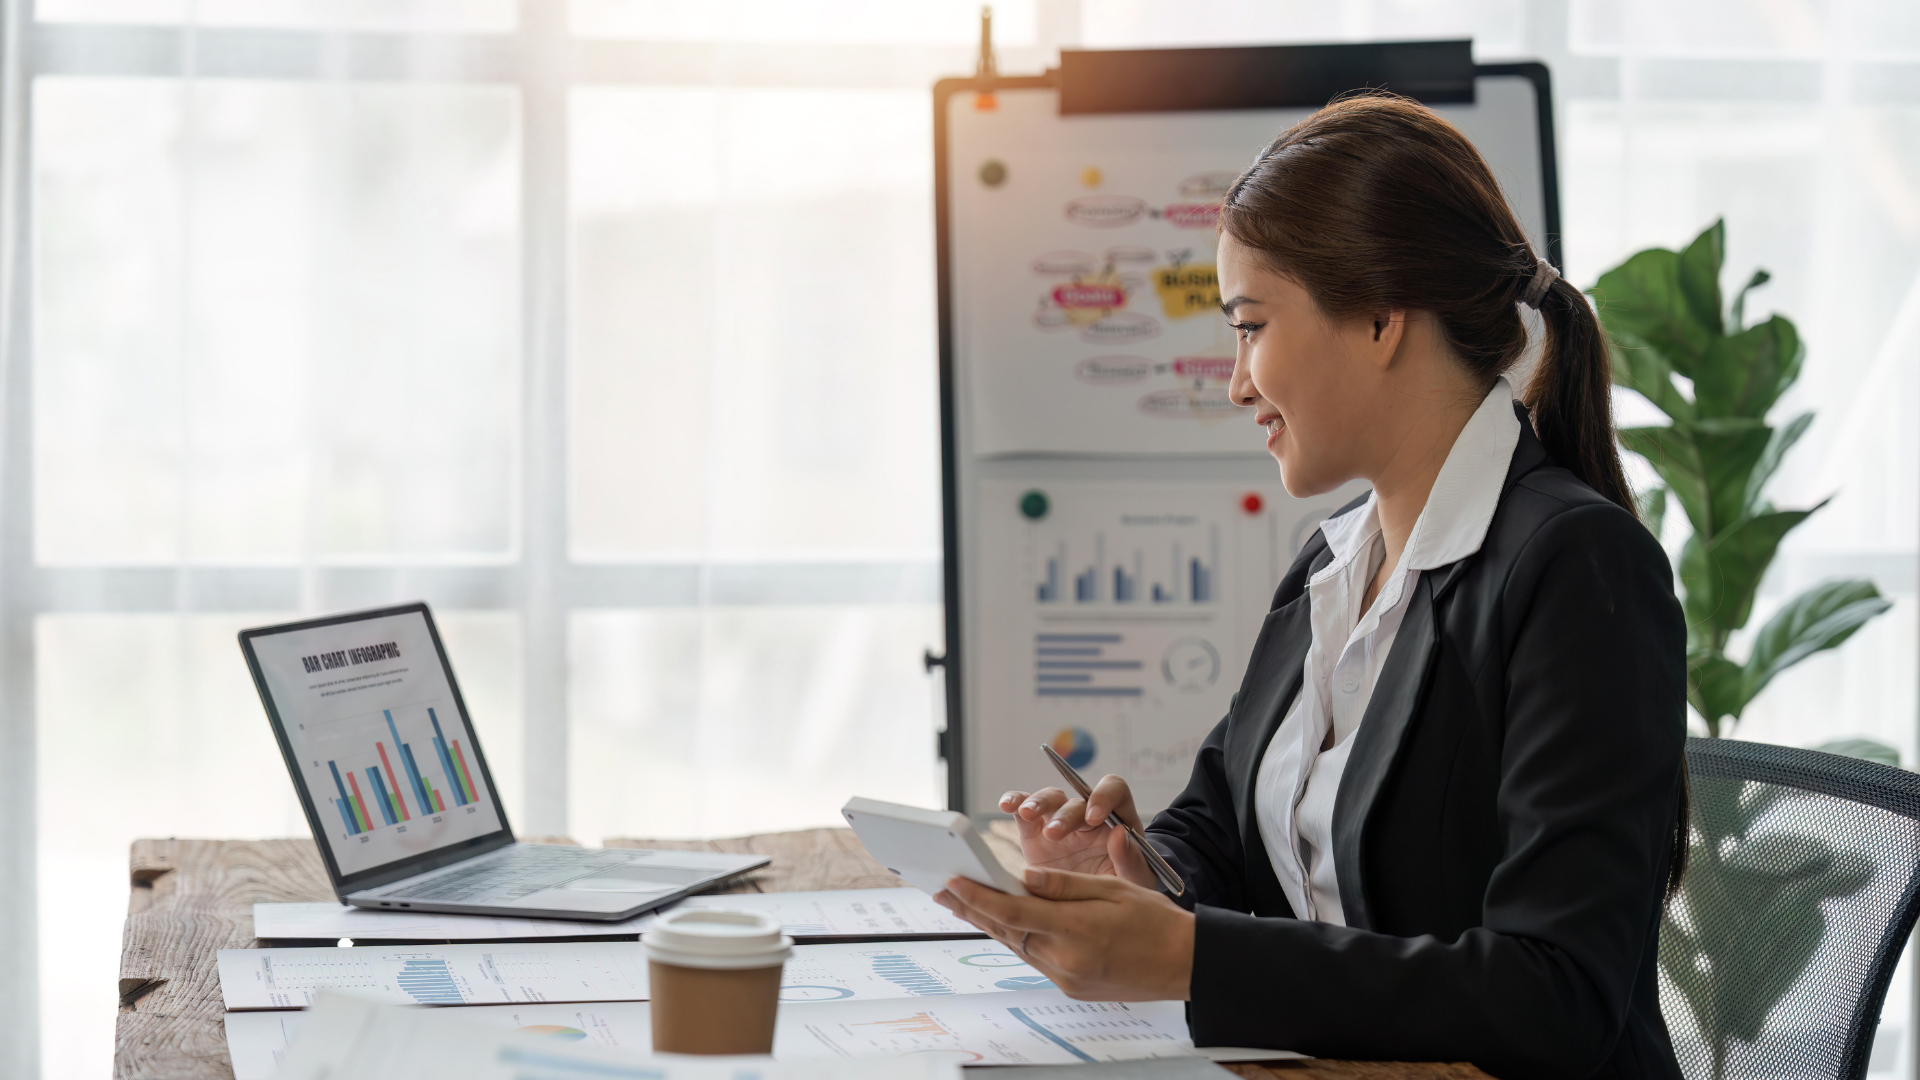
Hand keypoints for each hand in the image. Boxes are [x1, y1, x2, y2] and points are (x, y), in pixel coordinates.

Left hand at [935, 867, 1193, 1001]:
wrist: (1184, 964)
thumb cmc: (1154, 920)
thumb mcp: (1111, 889)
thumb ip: (1063, 885)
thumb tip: (1021, 877)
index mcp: (1076, 930)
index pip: (1012, 912)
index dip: (977, 896)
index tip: (951, 880)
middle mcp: (1066, 960)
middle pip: (1006, 932)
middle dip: (971, 909)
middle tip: (941, 891)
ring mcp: (1067, 978)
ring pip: (1017, 946)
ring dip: (989, 924)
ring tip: (963, 903)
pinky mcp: (1071, 988)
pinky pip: (1034, 958)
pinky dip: (1017, 938)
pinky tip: (1004, 924)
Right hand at [996, 776, 1156, 888]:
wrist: (1092, 909)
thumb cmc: (1120, 889)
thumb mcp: (1135, 880)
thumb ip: (1130, 859)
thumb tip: (1119, 833)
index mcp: (1116, 819)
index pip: (1114, 791)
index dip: (1104, 796)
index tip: (1095, 817)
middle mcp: (1086, 816)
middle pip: (1076, 800)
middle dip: (1064, 815)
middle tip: (1055, 834)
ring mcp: (1058, 821)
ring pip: (1049, 799)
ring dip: (1038, 803)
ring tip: (1026, 814)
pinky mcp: (1035, 832)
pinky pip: (1023, 810)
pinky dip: (1015, 802)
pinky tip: (1007, 805)